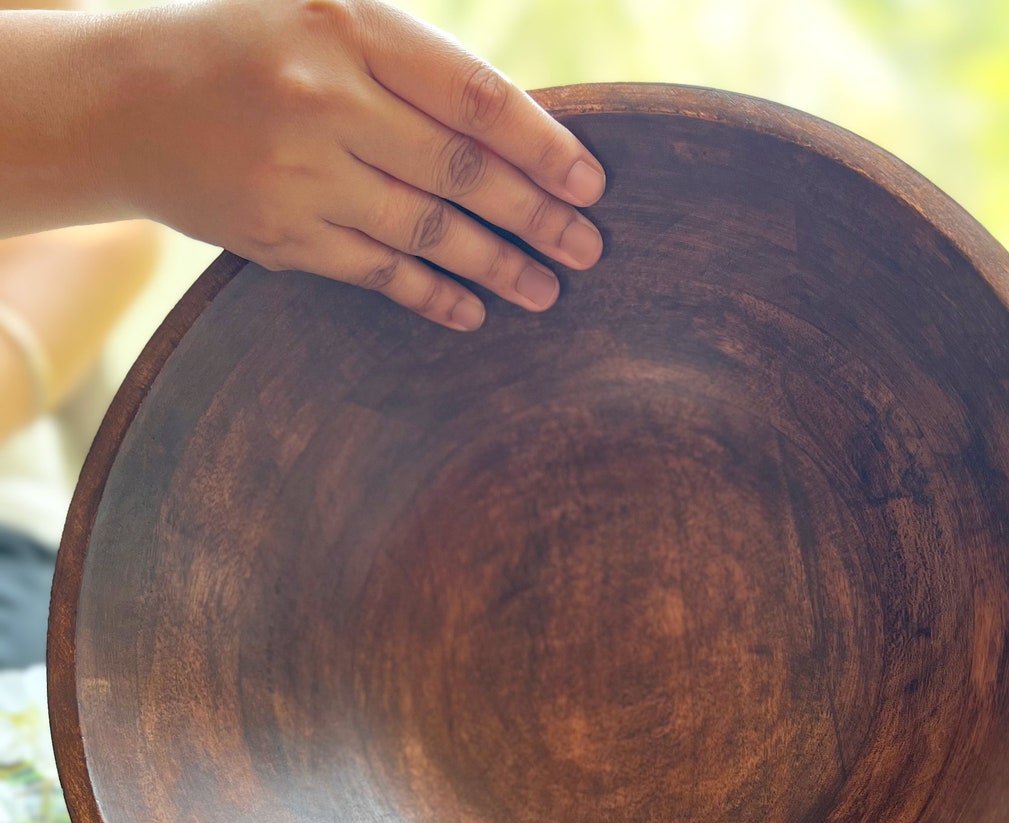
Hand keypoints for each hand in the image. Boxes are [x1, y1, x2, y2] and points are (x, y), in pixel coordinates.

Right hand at [94, 0, 606, 329]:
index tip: (591, 183)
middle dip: (535, 217)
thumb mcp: (325, 12)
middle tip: (590, 248)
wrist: (122, 98)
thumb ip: (414, 62)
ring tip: (548, 290)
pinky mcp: (278, 235)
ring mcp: (298, 173)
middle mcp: (324, 98)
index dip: (543, 145)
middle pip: (460, 172)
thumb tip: (523, 132)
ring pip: (425, 231)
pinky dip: (432, 294)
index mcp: (347, 22)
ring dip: (497, 266)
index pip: (474, 97)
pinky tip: (474, 311)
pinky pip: (376, 272)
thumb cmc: (247, 46)